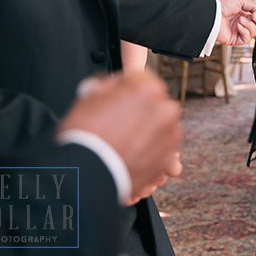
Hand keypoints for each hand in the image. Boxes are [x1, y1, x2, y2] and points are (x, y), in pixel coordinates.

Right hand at [59, 72, 181, 204]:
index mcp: (148, 89)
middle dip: (139, 109)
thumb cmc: (85, 136)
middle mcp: (166, 109)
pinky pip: (160, 147)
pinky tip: (130, 154)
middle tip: (117, 122)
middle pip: (153, 102)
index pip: (140, 79)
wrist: (86, 176)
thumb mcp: (88, 97)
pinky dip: (149, 150)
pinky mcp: (168, 158)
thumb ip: (106, 85)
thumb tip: (108, 85)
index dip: (124, 88)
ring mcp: (170, 135)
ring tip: (122, 142)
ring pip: (159, 125)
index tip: (115, 98)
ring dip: (146, 130)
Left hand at [217, 0, 255, 45]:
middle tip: (253, 15)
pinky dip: (244, 32)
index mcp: (242, 13)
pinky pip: (246, 39)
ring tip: (240, 20)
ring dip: (249, 25)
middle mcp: (241, 23)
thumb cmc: (223, 4)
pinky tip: (238, 26)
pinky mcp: (234, 40)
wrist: (212, 13)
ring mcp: (238, 31)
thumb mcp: (242, 1)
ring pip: (253, 32)